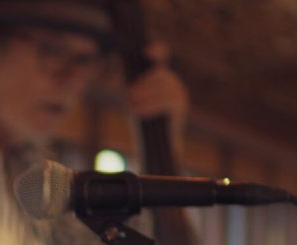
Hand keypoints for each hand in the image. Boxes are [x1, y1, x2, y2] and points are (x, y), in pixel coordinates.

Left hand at [127, 42, 188, 156]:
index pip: (162, 55)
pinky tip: (138, 112)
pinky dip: (149, 106)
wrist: (154, 143)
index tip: (145, 52)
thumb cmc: (141, 118)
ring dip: (143, 96)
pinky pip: (165, 102)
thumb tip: (115, 57)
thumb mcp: (131, 96)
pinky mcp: (180, 106)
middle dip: (141, 84)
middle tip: (128, 96)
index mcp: (161, 75)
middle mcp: (172, 81)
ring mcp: (179, 92)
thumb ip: (125, 79)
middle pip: (158, 73)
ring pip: (161, 88)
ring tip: (131, 106)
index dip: (157, 50)